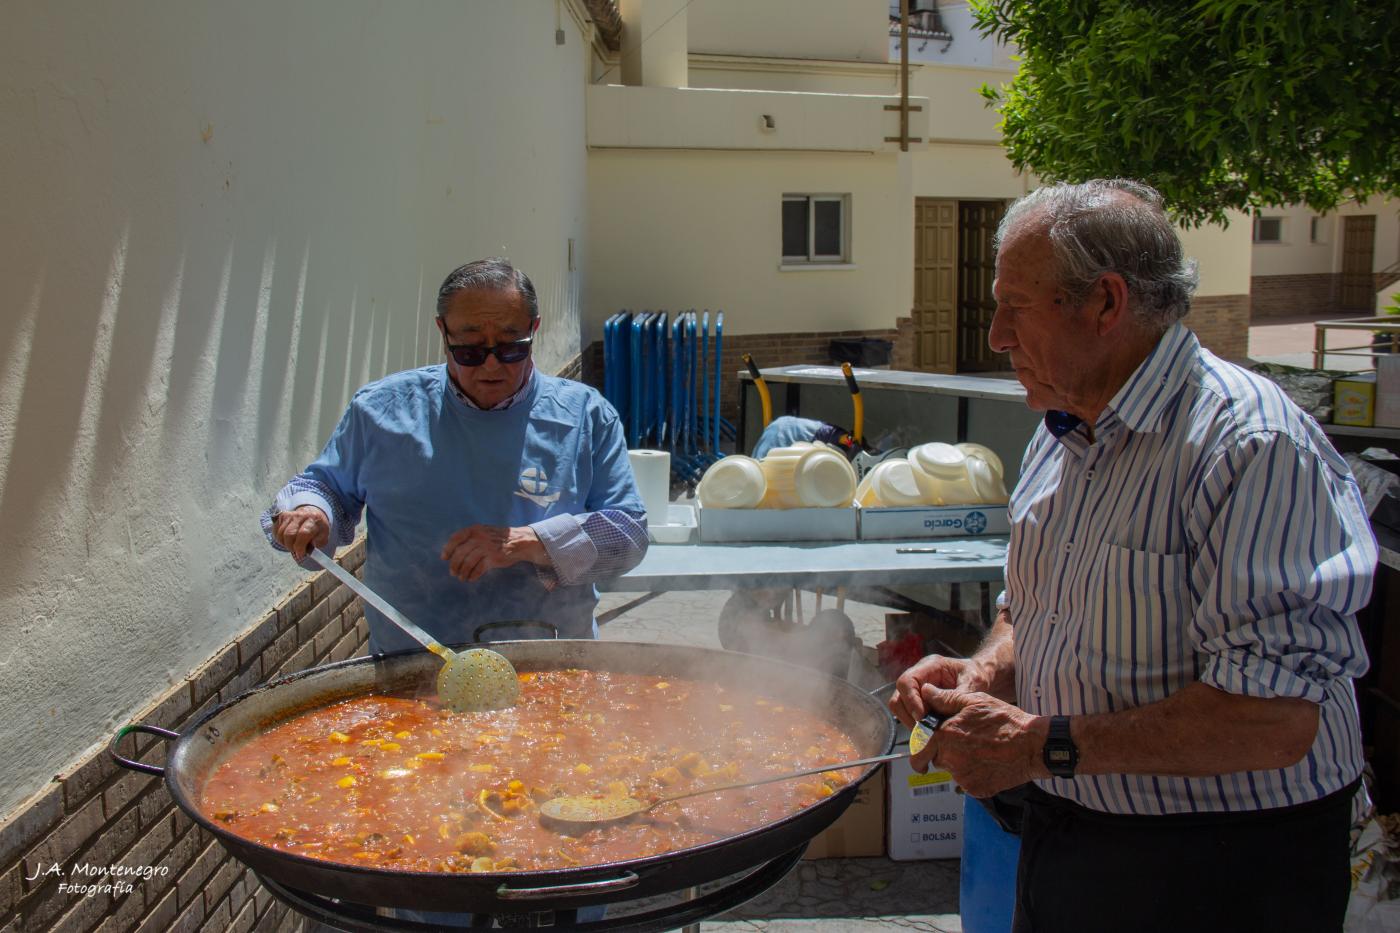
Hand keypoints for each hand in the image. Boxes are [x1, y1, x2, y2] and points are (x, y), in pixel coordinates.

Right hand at [273, 506, 329, 560]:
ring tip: (292, 545)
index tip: (301, 554)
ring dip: (285, 543)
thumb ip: (319, 542)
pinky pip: (275, 531)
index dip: (300, 546)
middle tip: (296, 550)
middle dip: (291, 546)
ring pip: (281, 533)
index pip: (303, 533)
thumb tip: (310, 548)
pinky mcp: (282, 516)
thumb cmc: (318, 527)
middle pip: (289, 534)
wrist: (312, 513)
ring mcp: (290, 515)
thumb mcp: (324, 535)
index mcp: (313, 520)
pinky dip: (279, 538)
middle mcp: (300, 516)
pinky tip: (286, 540)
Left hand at [441, 525, 548, 581]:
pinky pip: (478, 569)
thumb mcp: (484, 532)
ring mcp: (487, 547)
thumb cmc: (498, 538)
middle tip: (453, 572)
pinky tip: (471, 578)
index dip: (448, 549)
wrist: (519, 542)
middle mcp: (480, 537)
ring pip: (468, 562)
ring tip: (462, 577)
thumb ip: (470, 538)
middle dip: (454, 565)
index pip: (456, 538)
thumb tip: (452, 552)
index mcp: (475, 529)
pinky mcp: (493, 558)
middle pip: (460, 553)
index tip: (444, 558)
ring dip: (462, 572)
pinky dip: (473, 575)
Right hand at [889, 654, 990, 728]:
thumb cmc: (976, 677)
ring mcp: (916, 689)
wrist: (979, 679)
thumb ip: (956, 694)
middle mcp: (918, 676)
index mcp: (930, 666)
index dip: (911, 700)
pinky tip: (931, 733)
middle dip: (909, 716)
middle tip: (925, 731)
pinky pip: (908, 715)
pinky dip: (916, 726)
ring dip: (911, 723)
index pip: (907, 681)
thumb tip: (937, 704)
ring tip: (929, 734)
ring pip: (900, 708)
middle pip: (899, 697)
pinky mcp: (918, 702)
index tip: (922, 717)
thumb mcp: (973, 683)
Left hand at [912, 684, 1046, 796]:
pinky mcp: (975, 789)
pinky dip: (972, 774)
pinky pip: (966, 782)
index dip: (921, 743)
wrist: (1032, 746)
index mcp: (943, 736)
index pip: (918, 745)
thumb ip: (945, 699)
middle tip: (960, 743)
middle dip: (940, 751)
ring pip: (950, 770)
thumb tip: (925, 692)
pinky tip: (987, 761)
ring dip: (957, 761)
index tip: (925, 743)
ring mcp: (962, 777)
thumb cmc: (1004, 720)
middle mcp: (949, 759)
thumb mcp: (974, 701)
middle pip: (933, 758)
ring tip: (979, 749)